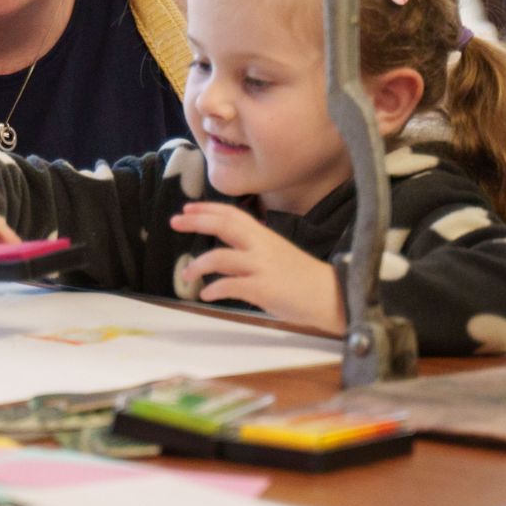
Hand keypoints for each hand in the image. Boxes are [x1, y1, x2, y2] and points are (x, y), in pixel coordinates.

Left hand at [171, 202, 343, 332]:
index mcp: (264, 235)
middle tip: (174, 222)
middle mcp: (261, 246)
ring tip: (187, 274)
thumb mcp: (277, 253)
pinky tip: (207, 295)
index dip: (208, 209)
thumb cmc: (302, 277)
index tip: (187, 209)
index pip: (232, 214)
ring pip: (220, 257)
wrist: (331, 296)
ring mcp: (261, 267)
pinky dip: (214, 289)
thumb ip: (255, 248)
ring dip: (198, 265)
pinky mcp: (262, 289)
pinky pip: (230, 286)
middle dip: (197, 221)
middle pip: (224, 225)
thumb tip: (230, 250)